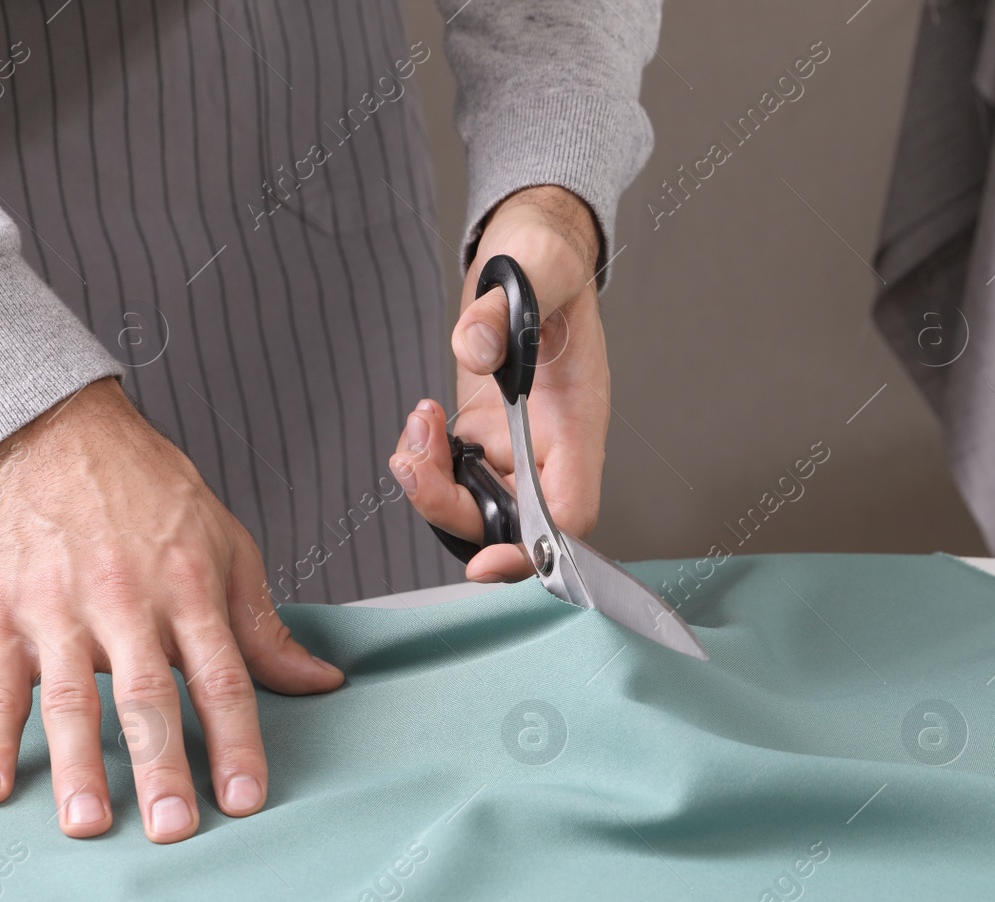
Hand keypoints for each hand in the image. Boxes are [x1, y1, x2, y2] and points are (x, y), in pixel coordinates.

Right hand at [0, 379, 343, 841]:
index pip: (222, 678)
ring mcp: (61, 610)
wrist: (61, 435)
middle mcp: (126, 601)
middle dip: (162, 765)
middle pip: (148, 695)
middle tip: (176, 828)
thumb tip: (320, 681)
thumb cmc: (153, 494)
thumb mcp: (228, 547)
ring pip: (71, 697)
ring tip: (90, 824)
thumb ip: (264, 627)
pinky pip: (0, 684)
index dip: (236, 742)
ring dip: (79, 765)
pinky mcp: (6, 614)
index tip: (246, 799)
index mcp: (190, 588)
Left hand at [389, 185, 609, 582]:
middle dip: (452, 508)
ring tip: (417, 425)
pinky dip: (425, 461)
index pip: (568, 512)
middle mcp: (550, 445)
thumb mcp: (536, 267)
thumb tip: (476, 347)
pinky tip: (421, 420)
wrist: (532, 250)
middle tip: (416, 462)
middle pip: (511, 523)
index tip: (489, 559)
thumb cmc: (550, 261)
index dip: (533, 548)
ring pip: (476, 506)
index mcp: (578, 422)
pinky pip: (454, 477)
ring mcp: (517, 443)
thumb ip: (503, 310)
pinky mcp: (486, 433)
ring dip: (431, 485)